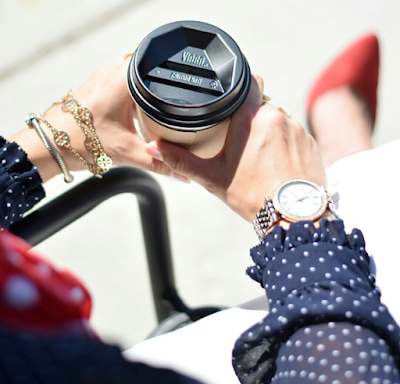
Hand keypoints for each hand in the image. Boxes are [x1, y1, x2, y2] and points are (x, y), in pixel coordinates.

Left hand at [10, 59, 181, 182]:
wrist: (50, 145)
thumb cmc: (81, 143)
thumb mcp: (127, 153)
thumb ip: (158, 164)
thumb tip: (183, 174)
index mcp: (121, 81)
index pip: (156, 67)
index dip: (171, 80)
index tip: (181, 95)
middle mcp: (111, 73)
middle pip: (147, 73)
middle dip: (160, 90)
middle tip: (171, 108)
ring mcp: (102, 78)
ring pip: (134, 78)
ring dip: (145, 93)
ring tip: (156, 111)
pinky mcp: (96, 87)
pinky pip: (122, 84)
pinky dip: (132, 96)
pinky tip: (136, 113)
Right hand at [145, 75, 326, 221]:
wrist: (292, 216)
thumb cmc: (252, 196)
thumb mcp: (212, 178)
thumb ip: (182, 160)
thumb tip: (154, 148)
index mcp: (251, 119)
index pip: (249, 82)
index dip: (240, 85)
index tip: (232, 95)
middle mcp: (277, 117)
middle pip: (260, 107)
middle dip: (249, 120)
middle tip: (239, 143)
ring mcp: (297, 130)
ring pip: (277, 121)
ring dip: (268, 133)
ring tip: (259, 158)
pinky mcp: (310, 143)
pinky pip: (293, 135)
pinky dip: (284, 145)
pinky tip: (277, 165)